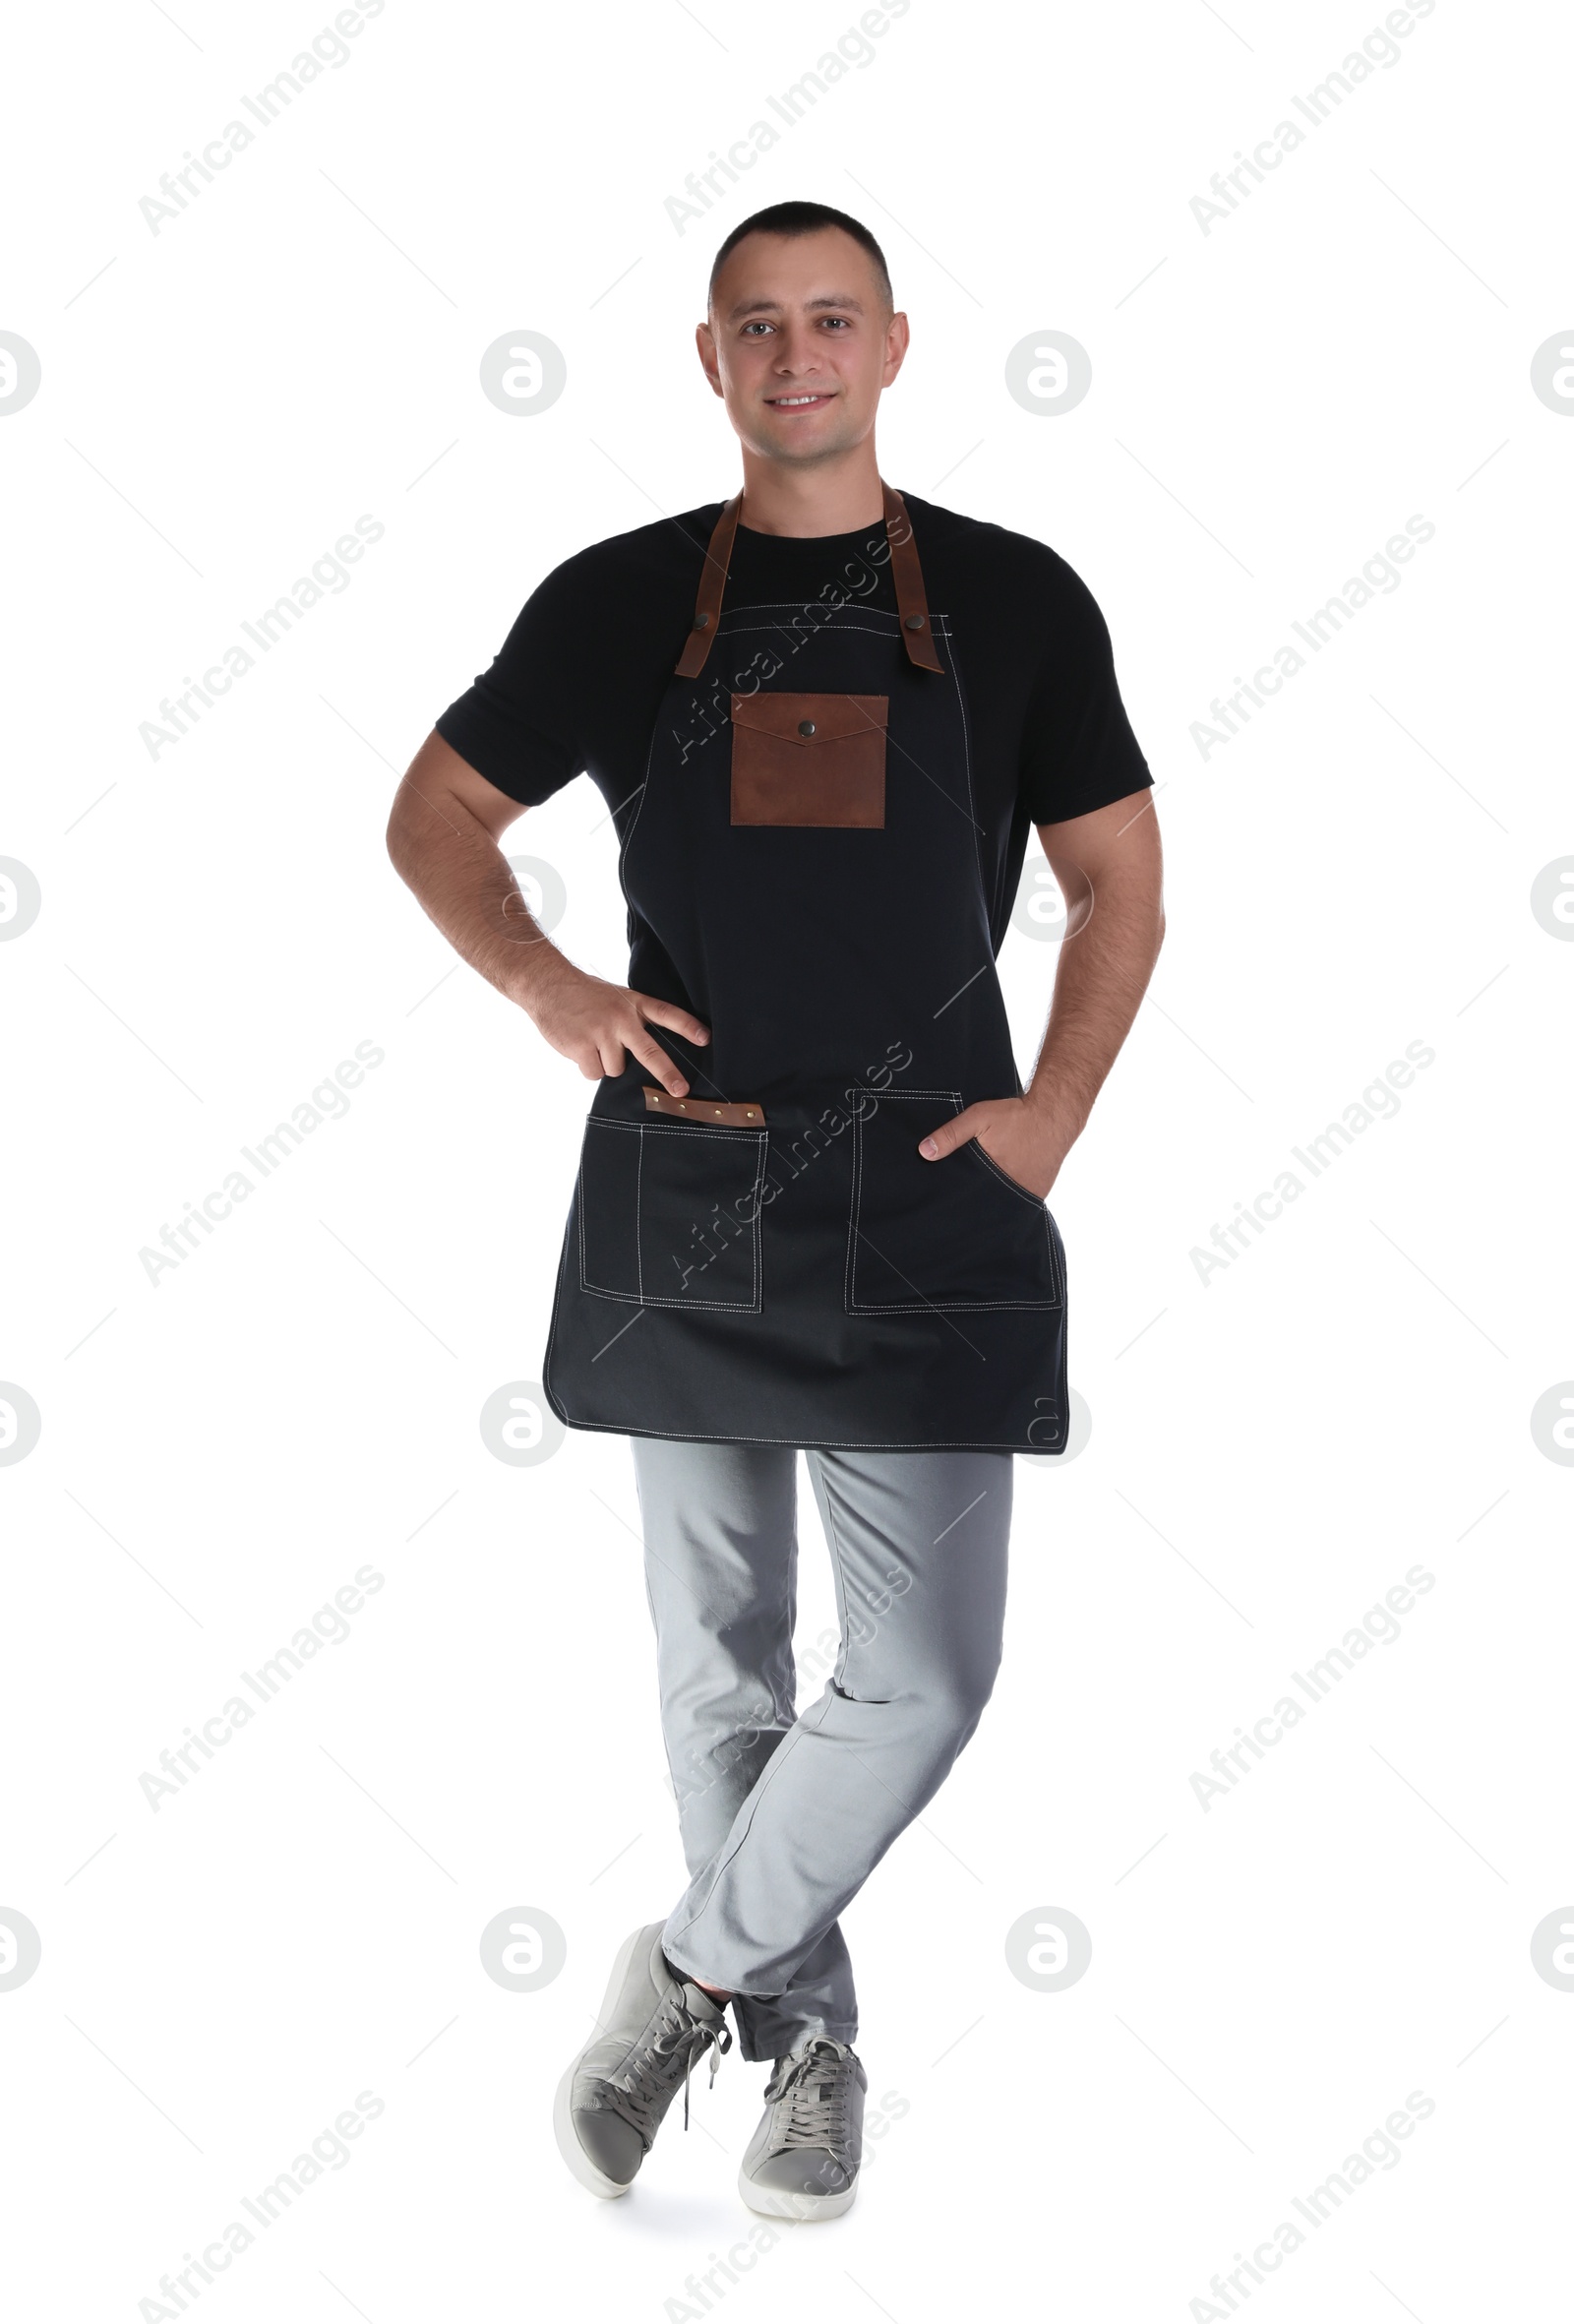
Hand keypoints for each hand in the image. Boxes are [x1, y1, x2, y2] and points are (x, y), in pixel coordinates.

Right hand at [524, 964, 710, 1093]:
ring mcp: (602, 1033)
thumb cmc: (584, 995)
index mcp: (633, 1004)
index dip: (687, 1027)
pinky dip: (587, 1066)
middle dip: (667, 1073)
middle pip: (650, 1051)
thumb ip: (632, 1020)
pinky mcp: (582, 1046)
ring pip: (616, 1069)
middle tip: (681, 1090)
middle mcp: (621, 1018)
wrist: (547, 984)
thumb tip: (645, 1056)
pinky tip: (578, 1047)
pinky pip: (594, 1073)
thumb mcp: (615, 998)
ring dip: (604, 1062)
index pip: (666, 1014)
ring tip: (591, 1041)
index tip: (705, 1039)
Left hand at [917, 1096, 1066, 1201]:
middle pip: (984, 1207)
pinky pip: (1019, 1203)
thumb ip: (951, 1134)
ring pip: (1002, 1207)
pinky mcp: (1038, 1193)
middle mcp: (1010, 1191)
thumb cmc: (1016, 1116)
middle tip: (959, 1209)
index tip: (944, 1206)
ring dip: (991, 1204)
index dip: (956, 1202)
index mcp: (991, 1177)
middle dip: (972, 1206)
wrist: (1055, 1115)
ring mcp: (1026, 1195)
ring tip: (980, 1202)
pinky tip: (1001, 1191)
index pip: (968, 1199)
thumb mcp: (978, 1118)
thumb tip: (924, 1151)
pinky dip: (1009, 1200)